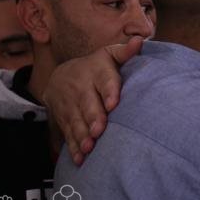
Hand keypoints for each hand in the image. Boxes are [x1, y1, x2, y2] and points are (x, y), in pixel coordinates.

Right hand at [44, 36, 141, 165]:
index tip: (113, 103)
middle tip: (100, 131)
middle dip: (93, 117)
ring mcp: (69, 104)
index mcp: (95, 70)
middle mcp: (80, 87)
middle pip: (87, 103)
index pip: (104, 79)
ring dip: (81, 135)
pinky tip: (80, 159)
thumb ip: (123, 52)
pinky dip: (72, 146)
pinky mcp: (62, 117)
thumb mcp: (107, 56)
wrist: (61, 75)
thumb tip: (138, 41)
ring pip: (75, 120)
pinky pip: (67, 132)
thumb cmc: (96, 68)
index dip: (108, 91)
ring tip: (89, 147)